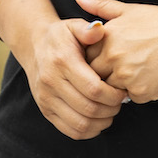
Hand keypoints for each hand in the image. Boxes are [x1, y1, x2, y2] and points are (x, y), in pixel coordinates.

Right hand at [0, 0, 125, 138]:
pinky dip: (90, 130)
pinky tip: (98, 118)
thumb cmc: (61, 37)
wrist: (35, 47)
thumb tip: (99, 30)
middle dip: (111, 109)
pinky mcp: (46, 111)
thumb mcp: (73, 26)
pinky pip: (72, 131)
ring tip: (110, 110)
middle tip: (119, 102)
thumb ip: (88, 29)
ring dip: (102, 122)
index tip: (122, 91)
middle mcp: (51, 82)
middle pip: (89, 109)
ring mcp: (46, 99)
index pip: (94, 89)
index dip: (113, 95)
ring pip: (81, 124)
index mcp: (62, 61)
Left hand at [73, 0, 157, 103]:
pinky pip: (131, 97)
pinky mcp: (143, 93)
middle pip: (95, 75)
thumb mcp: (128, 9)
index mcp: (107, 39)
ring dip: (120, 83)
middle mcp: (114, 60)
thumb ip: (99, 6)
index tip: (105, 54)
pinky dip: (138, 90)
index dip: (94, 56)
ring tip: (137, 67)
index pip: (85, 56)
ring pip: (112, 89)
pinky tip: (150, 75)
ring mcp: (128, 78)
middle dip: (104, 72)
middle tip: (122, 63)